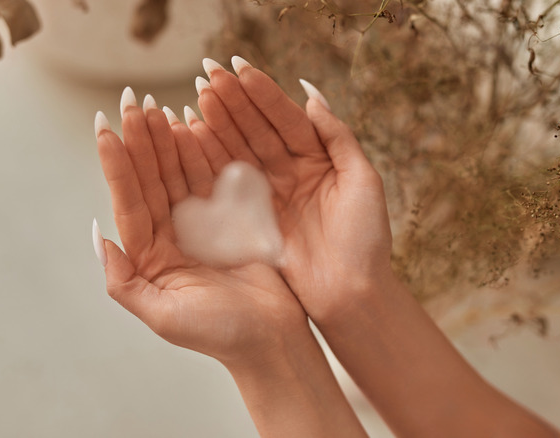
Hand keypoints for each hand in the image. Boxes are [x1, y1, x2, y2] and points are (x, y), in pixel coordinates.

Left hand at [94, 91, 306, 365]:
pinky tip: (193, 125)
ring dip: (168, 139)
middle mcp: (174, 235)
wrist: (272, 341)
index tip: (105, 127)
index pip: (130, 200)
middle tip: (133, 102)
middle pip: (152, 178)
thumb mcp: (163, 316)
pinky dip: (205, 151)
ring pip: (181, 172)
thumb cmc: (220, 335)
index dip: (117, 164)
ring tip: (157, 105)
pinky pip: (215, 178)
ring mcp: (204, 224)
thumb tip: (97, 237)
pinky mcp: (234, 218)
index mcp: (152, 255)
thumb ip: (124, 281)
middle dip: (141, 140)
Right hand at [198, 60, 393, 322]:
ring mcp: (270, 195)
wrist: (353, 293)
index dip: (263, 93)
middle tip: (206, 73)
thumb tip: (312, 94)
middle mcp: (291, 172)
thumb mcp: (364, 181)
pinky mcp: (253, 220)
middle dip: (233, 101)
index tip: (237, 67)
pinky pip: (228, 184)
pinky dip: (210, 160)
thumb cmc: (367, 239)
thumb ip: (338, 137)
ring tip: (196, 96)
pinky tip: (192, 136)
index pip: (286, 118)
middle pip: (258, 129)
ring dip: (217, 124)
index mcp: (319, 159)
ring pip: (240, 151)